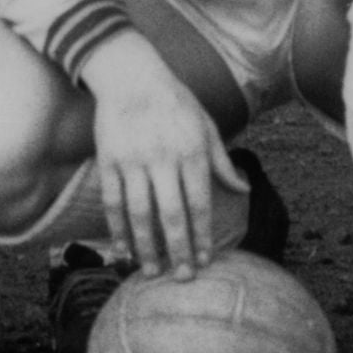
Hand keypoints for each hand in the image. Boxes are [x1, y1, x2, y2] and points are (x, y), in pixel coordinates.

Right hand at [81, 33, 244, 277]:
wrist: (130, 74)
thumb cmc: (174, 101)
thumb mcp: (205, 125)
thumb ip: (222, 160)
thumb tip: (244, 189)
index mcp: (191, 152)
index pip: (199, 203)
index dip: (202, 235)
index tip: (205, 261)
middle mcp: (162, 159)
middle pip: (171, 214)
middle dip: (178, 249)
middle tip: (183, 278)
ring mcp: (133, 161)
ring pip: (139, 213)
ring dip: (146, 246)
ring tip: (151, 271)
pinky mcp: (108, 160)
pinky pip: (112, 202)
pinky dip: (117, 228)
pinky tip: (123, 249)